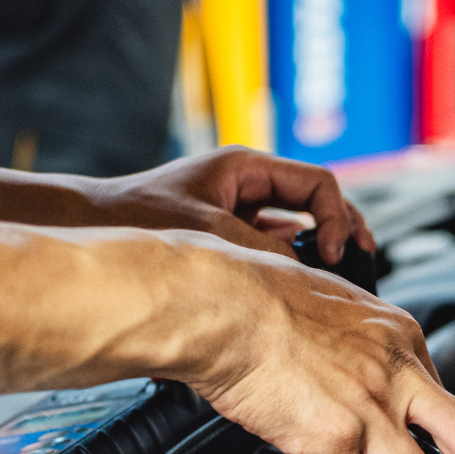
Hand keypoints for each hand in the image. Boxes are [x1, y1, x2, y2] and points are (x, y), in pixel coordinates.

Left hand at [87, 147, 375, 261]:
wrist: (94, 227)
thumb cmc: (138, 216)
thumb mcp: (210, 232)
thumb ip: (262, 251)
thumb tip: (305, 274)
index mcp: (246, 167)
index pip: (318, 184)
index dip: (337, 217)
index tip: (335, 251)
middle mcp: (246, 185)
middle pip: (316, 202)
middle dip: (342, 230)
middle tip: (360, 259)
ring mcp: (238, 211)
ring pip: (297, 226)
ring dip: (317, 250)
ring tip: (335, 277)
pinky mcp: (227, 237)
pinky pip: (273, 248)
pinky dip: (289, 264)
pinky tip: (295, 286)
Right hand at [163, 233, 454, 453]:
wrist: (223, 305)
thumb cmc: (261, 298)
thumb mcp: (341, 307)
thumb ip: (368, 350)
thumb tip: (373, 384)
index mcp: (401, 339)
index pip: (451, 401)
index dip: (444, 440)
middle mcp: (396, 374)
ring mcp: (370, 409)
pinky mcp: (335, 439)